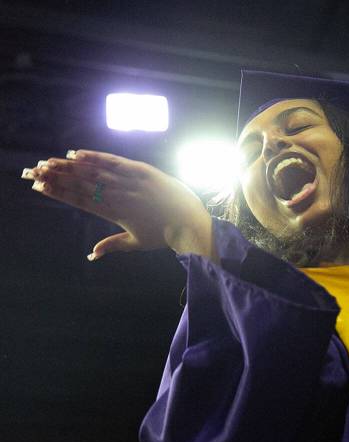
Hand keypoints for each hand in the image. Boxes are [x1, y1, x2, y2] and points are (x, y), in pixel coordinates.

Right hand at [21, 150, 215, 261]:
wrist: (190, 223)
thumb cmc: (164, 235)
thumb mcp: (137, 243)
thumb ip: (112, 245)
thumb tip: (92, 255)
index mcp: (114, 214)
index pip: (81, 201)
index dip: (59, 193)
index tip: (39, 187)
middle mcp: (119, 197)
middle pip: (82, 185)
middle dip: (56, 177)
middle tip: (33, 170)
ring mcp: (130, 183)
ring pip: (94, 172)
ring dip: (69, 166)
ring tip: (48, 161)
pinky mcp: (143, 172)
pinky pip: (116, 162)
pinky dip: (97, 157)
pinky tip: (78, 153)